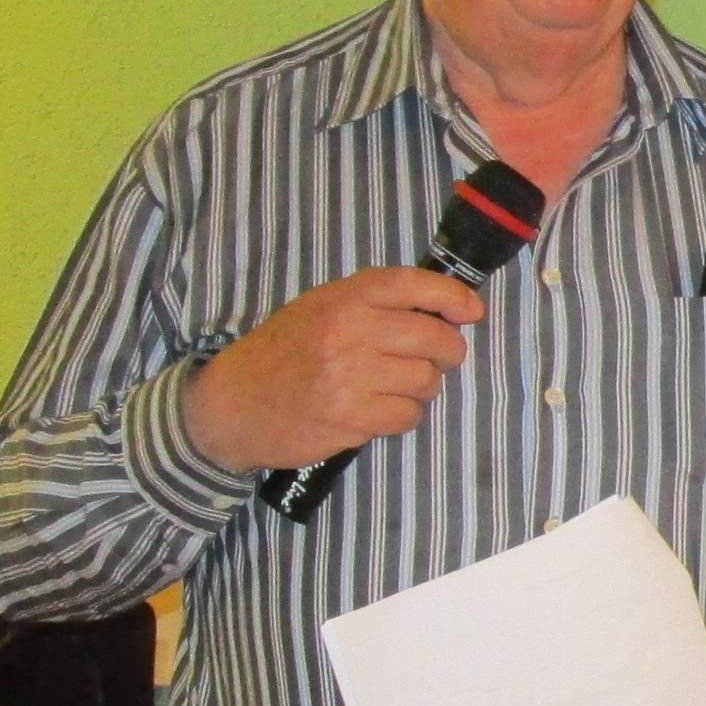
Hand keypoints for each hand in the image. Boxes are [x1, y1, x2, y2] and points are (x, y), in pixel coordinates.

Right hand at [183, 267, 488, 471]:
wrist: (234, 403)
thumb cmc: (284, 351)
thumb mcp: (319, 307)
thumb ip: (371, 303)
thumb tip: (439, 308)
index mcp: (344, 298)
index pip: (413, 287)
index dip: (452, 297)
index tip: (471, 311)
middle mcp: (349, 332)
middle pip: (435, 340)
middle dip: (447, 352)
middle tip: (436, 359)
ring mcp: (350, 377)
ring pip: (426, 381)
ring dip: (422, 387)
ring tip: (395, 386)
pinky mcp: (351, 418)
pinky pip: (407, 415)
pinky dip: (402, 415)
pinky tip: (379, 410)